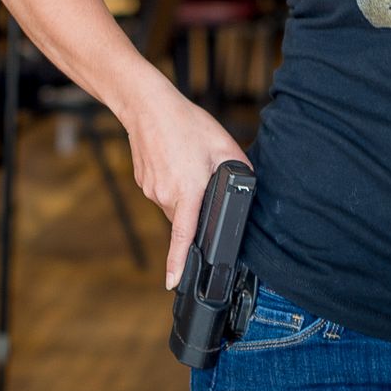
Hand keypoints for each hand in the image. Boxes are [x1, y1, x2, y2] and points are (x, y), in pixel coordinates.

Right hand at [122, 87, 249, 290]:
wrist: (147, 107)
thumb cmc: (185, 123)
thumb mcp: (222, 145)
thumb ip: (239, 171)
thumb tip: (247, 187)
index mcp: (187, 191)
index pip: (182, 237)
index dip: (178, 263)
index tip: (173, 283)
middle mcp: (165, 195)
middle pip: (185, 220)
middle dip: (197, 209)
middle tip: (203, 178)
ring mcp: (151, 190)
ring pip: (173, 206)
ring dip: (185, 195)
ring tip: (188, 164)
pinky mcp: (143, 182)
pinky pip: (162, 194)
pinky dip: (172, 185)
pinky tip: (176, 162)